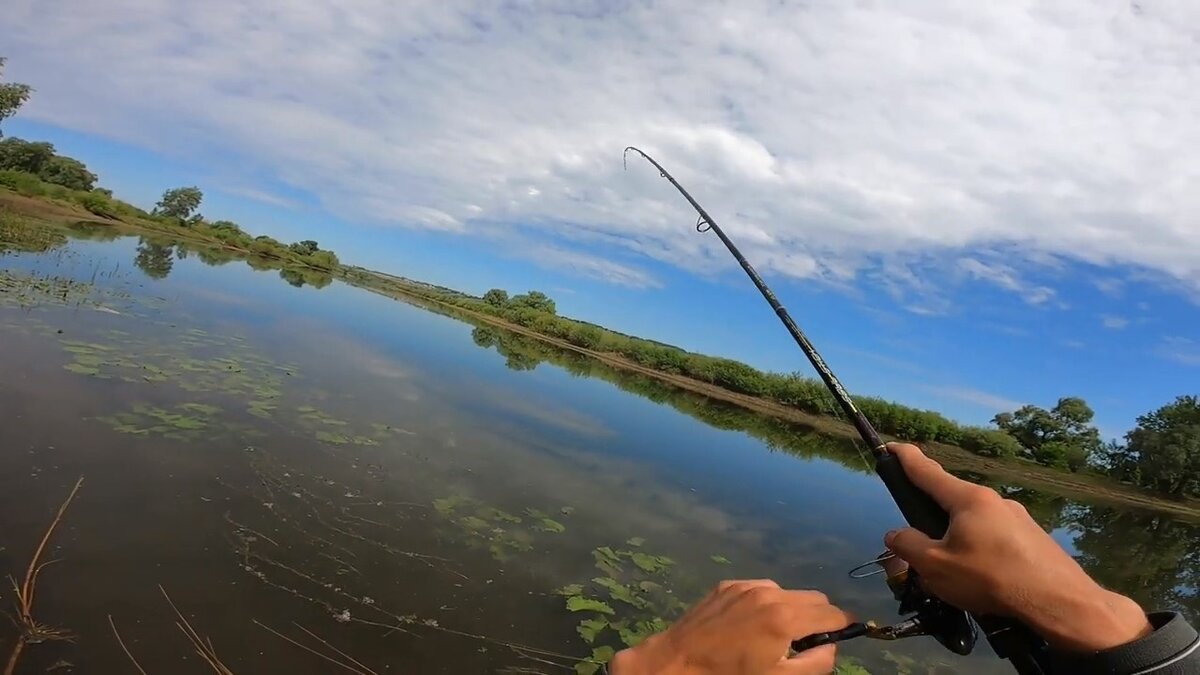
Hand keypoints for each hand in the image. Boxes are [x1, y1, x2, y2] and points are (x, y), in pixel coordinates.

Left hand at [610, 580, 851, 674]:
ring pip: (788, 592)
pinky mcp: (728, 584)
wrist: (678, 661)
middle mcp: (769, 593)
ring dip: (791, 609)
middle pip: (814, 597)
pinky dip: (766, 603)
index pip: (833, 613)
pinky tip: (750, 624)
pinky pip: (761, 589)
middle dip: (818, 617)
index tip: (843, 635)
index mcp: (785, 618)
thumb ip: (816, 662)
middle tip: (806, 641)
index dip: (842, 625)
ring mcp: (747, 585)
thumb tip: (831, 645)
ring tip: (774, 634)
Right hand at [882, 443, 1151, 651]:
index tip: (890, 445)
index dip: (905, 458)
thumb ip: (909, 546)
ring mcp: (1018, 518)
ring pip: (974, 523)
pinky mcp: (1034, 538)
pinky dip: (982, 553)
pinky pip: (996, 539)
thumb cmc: (991, 578)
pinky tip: (986, 581)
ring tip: (957, 576)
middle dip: (932, 519)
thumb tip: (896, 534)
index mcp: (968, 499)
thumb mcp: (936, 566)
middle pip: (951, 502)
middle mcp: (994, 500)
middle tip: (923, 551)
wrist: (1060, 602)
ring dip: (959, 541)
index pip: (927, 471)